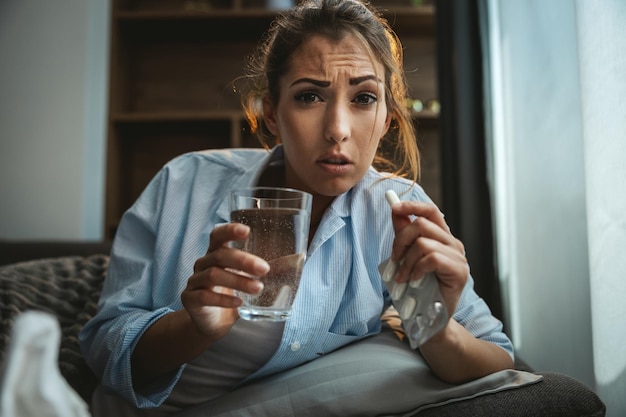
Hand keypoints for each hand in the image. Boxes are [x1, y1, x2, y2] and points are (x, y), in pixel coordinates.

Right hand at [181, 223, 269, 340]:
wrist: (212, 324)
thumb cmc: (233, 295)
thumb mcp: (252, 281)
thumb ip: (270, 270)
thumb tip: (298, 259)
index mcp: (216, 253)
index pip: (218, 235)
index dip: (230, 230)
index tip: (247, 231)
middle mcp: (203, 263)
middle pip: (220, 255)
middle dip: (243, 261)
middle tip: (264, 269)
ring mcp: (194, 281)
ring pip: (213, 275)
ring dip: (238, 281)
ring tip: (258, 288)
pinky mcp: (190, 299)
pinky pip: (204, 296)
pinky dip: (223, 299)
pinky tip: (239, 304)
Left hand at [389, 201, 468, 316]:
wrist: (430, 318)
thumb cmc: (419, 288)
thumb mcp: (407, 257)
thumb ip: (404, 234)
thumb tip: (396, 211)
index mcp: (442, 237)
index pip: (430, 211)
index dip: (412, 206)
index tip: (394, 207)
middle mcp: (453, 243)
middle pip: (421, 224)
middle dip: (400, 240)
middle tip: (394, 260)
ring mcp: (459, 257)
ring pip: (424, 243)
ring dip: (406, 261)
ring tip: (402, 276)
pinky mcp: (459, 271)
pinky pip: (432, 258)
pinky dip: (417, 269)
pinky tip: (413, 280)